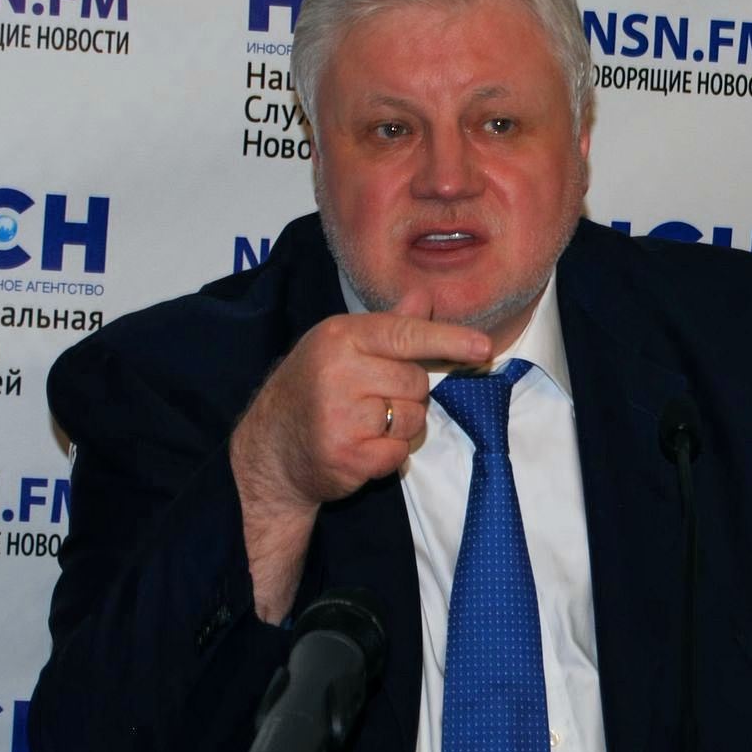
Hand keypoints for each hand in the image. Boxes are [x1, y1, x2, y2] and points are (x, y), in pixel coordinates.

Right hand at [229, 294, 490, 619]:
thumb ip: (391, 325)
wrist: (269, 450)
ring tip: (365, 424)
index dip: (449, 341)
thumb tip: (425, 295)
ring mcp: (341, 416)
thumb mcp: (343, 346)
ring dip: (400, 427)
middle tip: (373, 401)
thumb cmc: (314, 390)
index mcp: (340, 337)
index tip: (482, 348)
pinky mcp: (347, 455)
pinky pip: (399, 452)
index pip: (406, 335)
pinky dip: (389, 455)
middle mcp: (339, 372)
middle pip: (416, 382)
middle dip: (408, 395)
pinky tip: (362, 448)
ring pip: (413, 418)